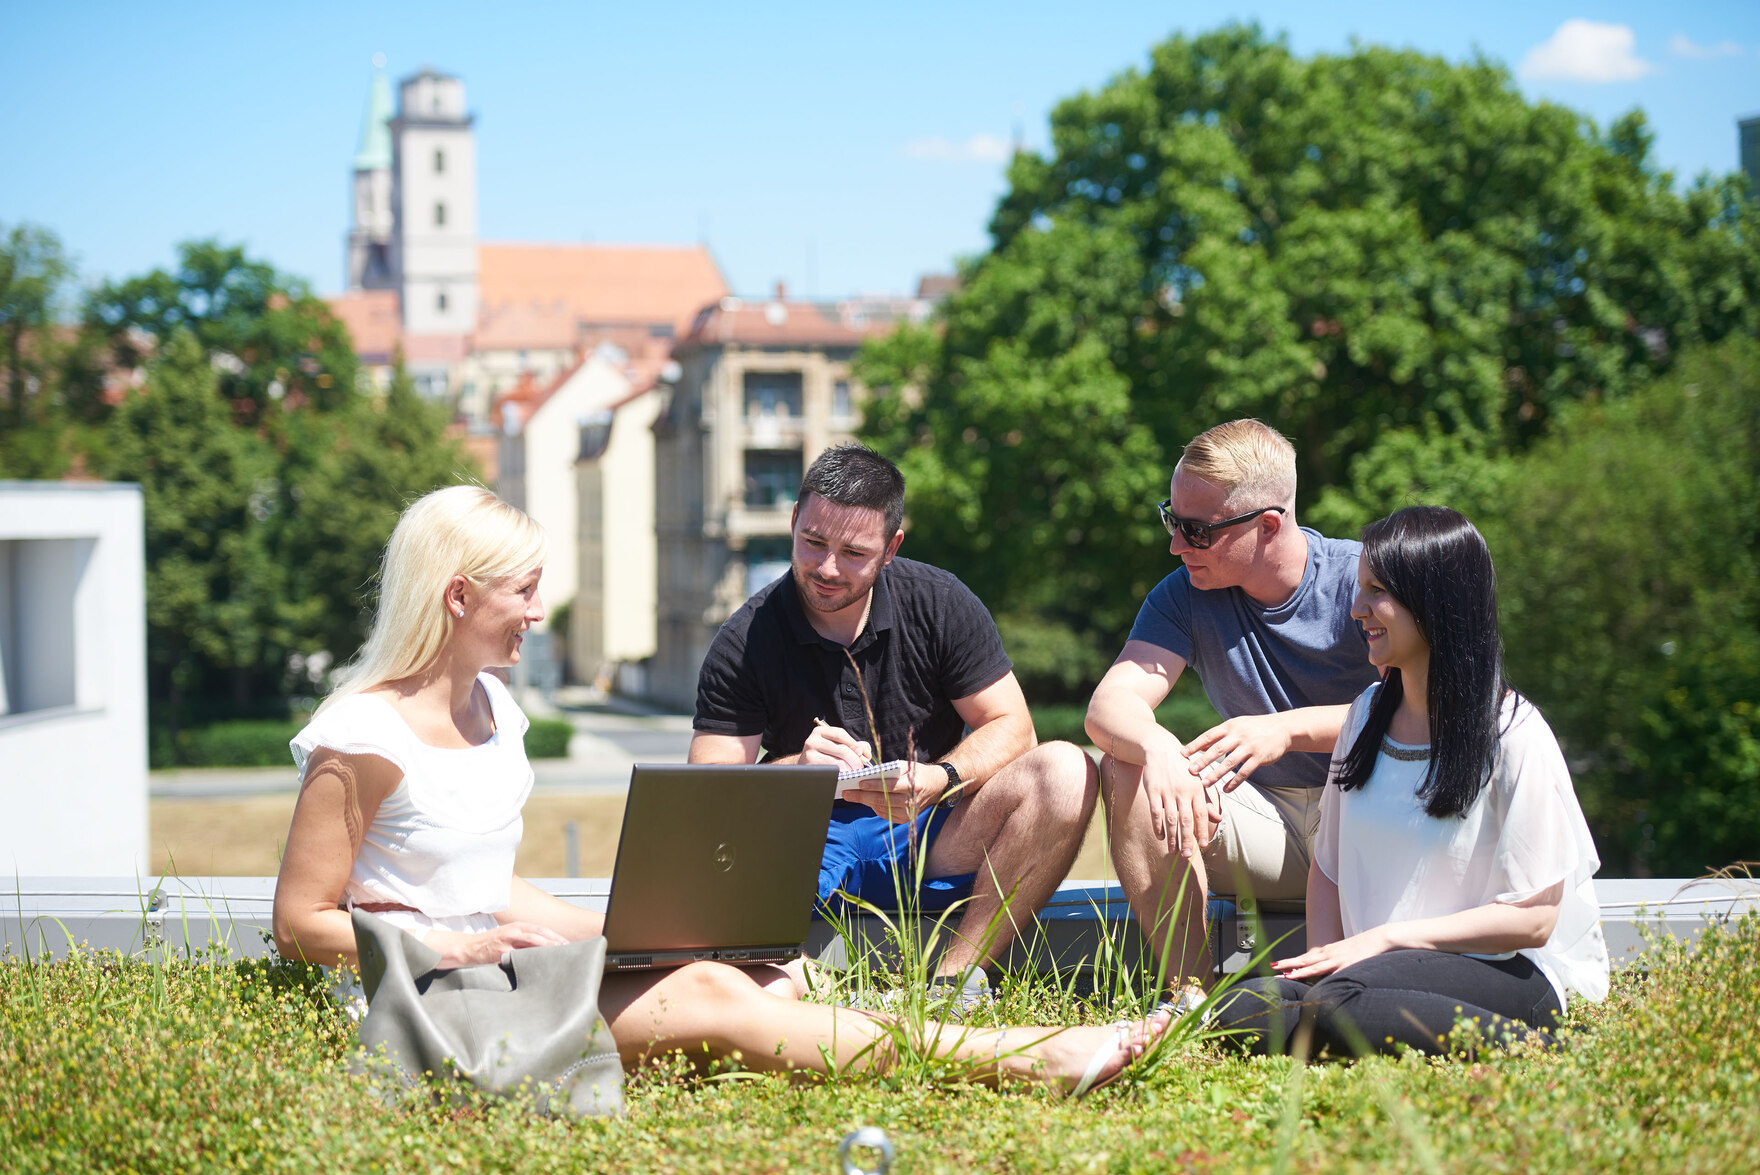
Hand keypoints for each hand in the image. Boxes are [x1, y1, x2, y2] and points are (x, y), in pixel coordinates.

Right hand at [426, 921, 568, 967]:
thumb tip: (543, 947)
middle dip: (554, 941)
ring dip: (546, 948)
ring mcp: (506, 942)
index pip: (540, 929)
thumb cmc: (490, 943)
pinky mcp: (500, 954)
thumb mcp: (507, 936)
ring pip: (531, 943)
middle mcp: (512, 932)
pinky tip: (537, 965)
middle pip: (539, 934)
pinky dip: (529, 960)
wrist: (467, 948)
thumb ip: (523, 940)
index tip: (566, 942)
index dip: (554, 935)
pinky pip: (518, 957)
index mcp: (516, 926)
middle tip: (567, 949)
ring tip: (558, 954)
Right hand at [799, 723, 872, 771]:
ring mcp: (809, 753)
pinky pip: (831, 771)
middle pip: (842, 749)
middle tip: (861, 767)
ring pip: (838, 762)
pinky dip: (841, 774)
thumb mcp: (837, 747)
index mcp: (820, 731)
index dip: (854, 744)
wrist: (804, 770)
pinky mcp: (810, 767)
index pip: (841, 734)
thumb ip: (854, 746)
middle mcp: (813, 740)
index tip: (863, 754)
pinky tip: (844, 776)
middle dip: (855, 760)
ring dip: (850, 769)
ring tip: (854, 773)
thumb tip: (865, 752)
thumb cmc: (824, 757)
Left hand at [849, 761, 944, 823]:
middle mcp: (911, 801)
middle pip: (883, 800)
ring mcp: (909, 813)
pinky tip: (867, 801)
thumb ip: (890, 770)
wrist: (935, 787)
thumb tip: (868, 774)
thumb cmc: (917, 773)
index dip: (874, 786)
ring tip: (852, 795)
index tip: (859, 783)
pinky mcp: (905, 819)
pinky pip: (885, 814)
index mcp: (914, 785)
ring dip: (866, 802)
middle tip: (847, 793)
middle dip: (862, 796)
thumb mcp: (907, 766)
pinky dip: (874, 807)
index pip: (890, 787)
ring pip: (882, 808)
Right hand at [1139, 745, 1216, 860]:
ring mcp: (1167, 791)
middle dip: (1187, 839)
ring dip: (1172, 837)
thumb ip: (1207, 802)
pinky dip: (1157, 825)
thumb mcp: (1198, 782)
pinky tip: (1160, 836)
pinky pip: (1155, 812)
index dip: (1202, 830)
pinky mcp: (1153, 790)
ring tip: (1173, 851)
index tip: (1203, 845)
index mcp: (1196, 789)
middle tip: (1188, 856)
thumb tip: (1218, 819)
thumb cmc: (1183, 769)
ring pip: (1170, 818)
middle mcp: (1183, 791)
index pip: (1201, 814)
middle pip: (1185, 820)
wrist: (1161, 750)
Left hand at [1184, 713, 1294, 791]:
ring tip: (1205, 783)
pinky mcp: (1259, 757)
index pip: (1209, 736)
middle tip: (1190, 771)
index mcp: (1230, 726)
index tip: (1182, 754)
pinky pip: (1244, 772)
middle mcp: (1238, 735)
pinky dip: (1234, 782)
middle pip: (1217, 749)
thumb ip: (1220, 735)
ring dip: (1216, 774)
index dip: (1195, 745)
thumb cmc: (1255, 727)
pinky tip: (1226, 790)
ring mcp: (1249, 747)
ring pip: (1230, 763)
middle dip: (1203, 761)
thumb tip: (1199, 745)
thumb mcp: (1237, 725)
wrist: (1282, 728)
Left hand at [1271, 926, 1389, 981]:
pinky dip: (1323, 979)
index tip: (1277, 965)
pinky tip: (1315, 985)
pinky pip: (1333, 974)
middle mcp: (1330, 954)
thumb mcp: (1345, 952)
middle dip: (1288, 964)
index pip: (1306, 958)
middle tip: (1273, 967)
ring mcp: (1338, 960)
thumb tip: (1327, 972)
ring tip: (1286, 975)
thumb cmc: (1364, 946)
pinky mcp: (1349, 966)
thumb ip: (1335, 961)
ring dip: (1299, 971)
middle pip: (1305, 960)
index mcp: (1328, 951)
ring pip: (1315, 966)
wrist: (1380, 938)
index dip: (1291, 962)